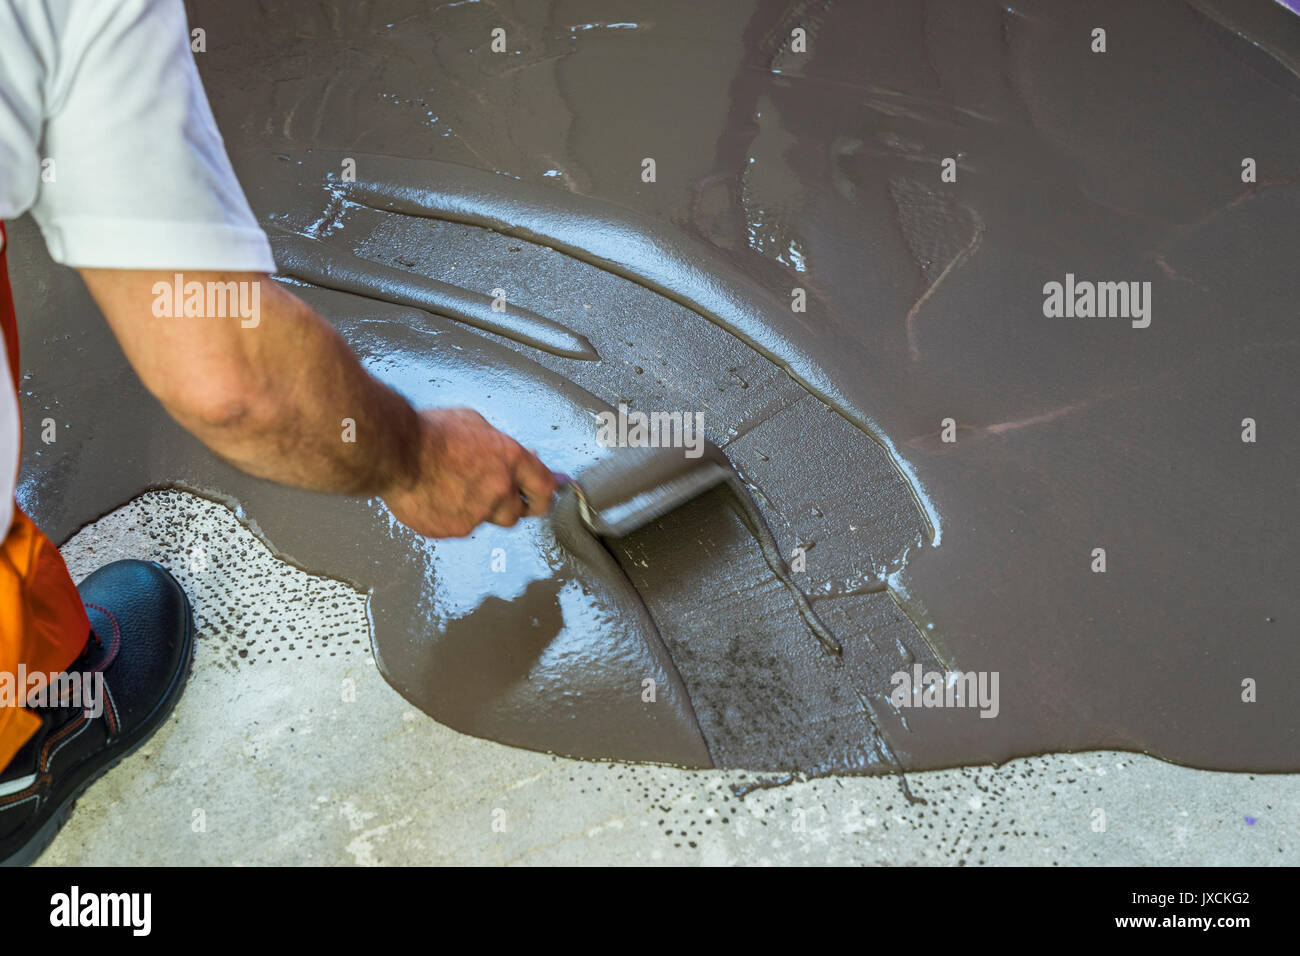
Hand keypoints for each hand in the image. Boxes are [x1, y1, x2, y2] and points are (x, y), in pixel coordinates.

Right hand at [382, 408, 557, 537]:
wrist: (395, 452)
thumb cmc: (429, 432)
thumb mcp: (473, 424)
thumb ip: (496, 445)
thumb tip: (506, 454)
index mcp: (510, 459)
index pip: (545, 487)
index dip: (544, 495)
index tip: (542, 497)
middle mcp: (499, 489)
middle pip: (518, 513)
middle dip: (508, 506)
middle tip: (491, 495)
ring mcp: (476, 513)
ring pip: (487, 521)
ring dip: (478, 511)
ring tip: (454, 491)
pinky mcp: (453, 529)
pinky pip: (458, 528)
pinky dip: (450, 517)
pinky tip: (435, 498)